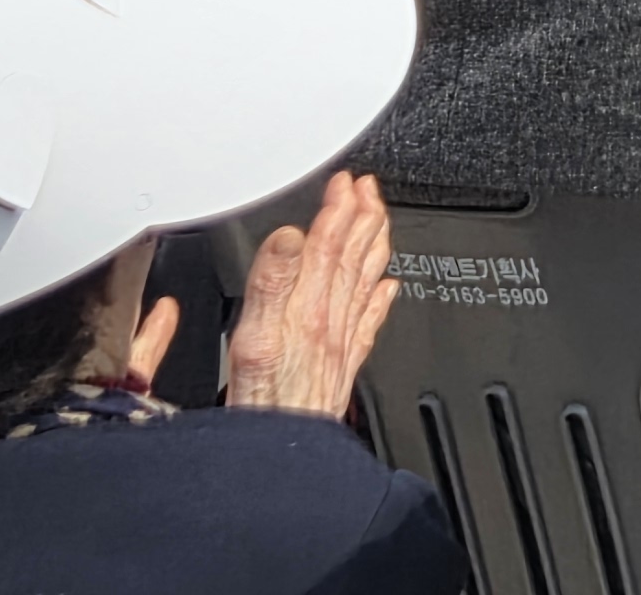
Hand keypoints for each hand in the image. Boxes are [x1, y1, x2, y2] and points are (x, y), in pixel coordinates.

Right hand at [223, 171, 399, 420]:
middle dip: (361, 219)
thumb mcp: (253, 342)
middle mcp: (330, 323)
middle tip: (369, 188)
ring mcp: (339, 345)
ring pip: (363, 283)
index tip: (346, 182)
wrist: (286, 458)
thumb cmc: (263, 408)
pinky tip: (387, 289)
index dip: (337, 211)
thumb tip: (288, 235)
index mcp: (308, 310)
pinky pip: (368, 324)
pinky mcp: (341, 369)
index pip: (327, 247)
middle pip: (351, 259)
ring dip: (372, 247)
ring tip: (380, 222)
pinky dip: (378, 300)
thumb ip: (271, 285)